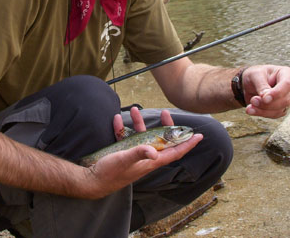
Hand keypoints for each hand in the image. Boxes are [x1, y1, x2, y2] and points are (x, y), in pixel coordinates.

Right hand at [81, 107, 202, 198]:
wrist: (91, 180)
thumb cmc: (110, 173)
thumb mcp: (124, 160)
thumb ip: (139, 153)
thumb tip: (154, 151)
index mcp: (151, 161)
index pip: (175, 152)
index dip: (187, 144)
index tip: (198, 136)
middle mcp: (145, 158)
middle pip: (161, 140)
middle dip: (164, 126)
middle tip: (166, 112)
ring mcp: (134, 155)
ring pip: (142, 136)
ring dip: (139, 122)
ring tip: (132, 108)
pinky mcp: (122, 153)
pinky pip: (126, 137)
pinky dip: (122, 128)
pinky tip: (116, 119)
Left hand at [242, 65, 289, 118]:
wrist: (251, 83)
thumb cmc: (255, 75)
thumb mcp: (255, 75)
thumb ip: (261, 85)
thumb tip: (266, 99)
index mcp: (287, 73)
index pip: (287, 84)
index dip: (277, 93)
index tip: (264, 98)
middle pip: (285, 100)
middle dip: (268, 103)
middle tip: (252, 101)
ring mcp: (288, 99)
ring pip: (280, 109)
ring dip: (263, 110)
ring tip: (249, 108)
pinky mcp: (282, 109)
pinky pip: (275, 115)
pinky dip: (262, 113)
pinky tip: (251, 110)